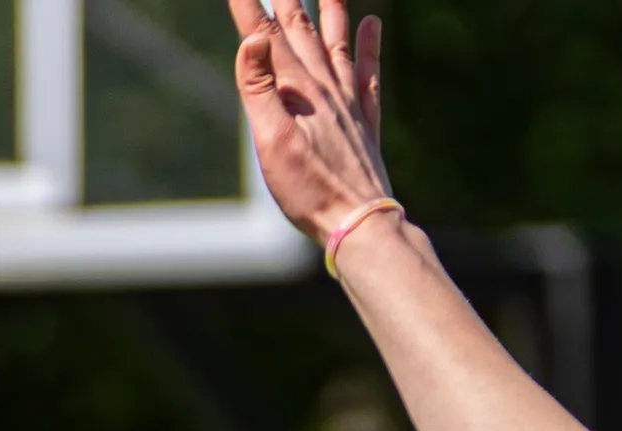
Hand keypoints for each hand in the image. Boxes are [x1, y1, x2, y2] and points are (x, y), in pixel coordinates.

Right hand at [226, 0, 390, 244]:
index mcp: (298, 91)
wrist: (359, 219)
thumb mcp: (272, 140)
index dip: (249, 9)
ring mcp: (347, 101)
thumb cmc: (309, 188)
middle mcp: (325, 88)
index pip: (266, 39)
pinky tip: (372, 24)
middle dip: (287, 1)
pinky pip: (367, 71)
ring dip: (330, 10)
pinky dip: (369, 45)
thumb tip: (252, 39)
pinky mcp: (364, 119)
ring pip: (336, 42)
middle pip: (302, 32)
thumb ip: (260, 88)